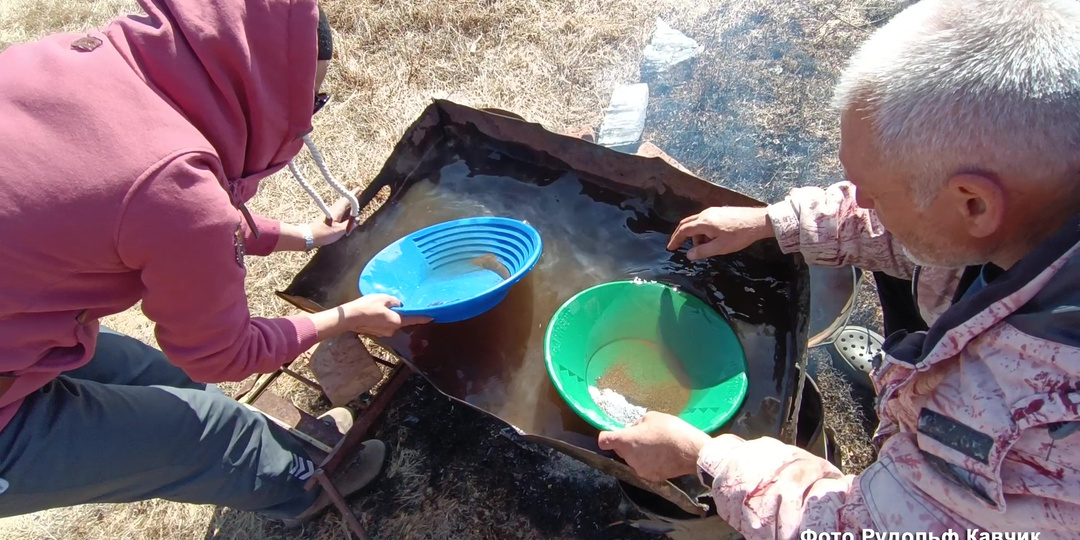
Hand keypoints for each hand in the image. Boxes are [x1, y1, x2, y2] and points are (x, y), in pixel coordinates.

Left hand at [308, 187, 362, 247]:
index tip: (359, 189)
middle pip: (344, 201)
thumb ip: (349, 225)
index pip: (347, 200)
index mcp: (337, 210)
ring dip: (347, 202)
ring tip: (353, 202)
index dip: (353, 194)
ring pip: (341, 205)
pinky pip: (338, 210)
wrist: (309, 236)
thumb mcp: (339, 230)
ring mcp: (329, 212)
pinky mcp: (327, 217)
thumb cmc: (324, 233)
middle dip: (351, 197)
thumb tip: (356, 220)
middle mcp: (333, 209)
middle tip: (358, 193)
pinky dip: (344, 209)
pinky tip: (345, 213)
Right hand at [341, 294, 430, 336]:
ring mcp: (384, 333)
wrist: (350, 318)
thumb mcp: (383, 298)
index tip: (432, 317)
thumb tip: (399, 304)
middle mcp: (393, 329)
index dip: (423, 318)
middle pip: (402, 321)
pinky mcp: (377, 333)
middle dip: (403, 314)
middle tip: (400, 305)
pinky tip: (377, 312)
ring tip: (384, 307)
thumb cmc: (367, 307)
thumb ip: (394, 301)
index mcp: (397, 321)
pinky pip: (385, 325)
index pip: (414, 319)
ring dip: (392, 316)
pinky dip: (384, 319)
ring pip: (393, 323)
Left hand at [598, 412, 712, 480]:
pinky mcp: (650, 477)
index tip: (612, 434)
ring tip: (656, 445)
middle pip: (619, 450)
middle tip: (643, 435)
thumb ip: (637, 424)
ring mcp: (639, 469)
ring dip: (638, 453)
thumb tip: (632, 430)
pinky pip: (644, 467)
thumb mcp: (652, 417)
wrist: (691, 452)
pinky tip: (662, 455)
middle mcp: (628, 457)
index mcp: (626, 440)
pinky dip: (649, 462)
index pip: (605, 440)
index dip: (606, 436)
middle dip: (627, 443)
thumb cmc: (671, 430)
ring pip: (632, 459)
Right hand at [667, 206, 772, 259]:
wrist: (758, 221)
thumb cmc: (739, 236)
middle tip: (678, 245)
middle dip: (681, 235)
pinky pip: (705, 220)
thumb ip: (703, 251)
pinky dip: (703, 230)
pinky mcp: (720, 211)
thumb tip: (689, 255)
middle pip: (687, 223)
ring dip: (696, 235)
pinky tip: (711, 239)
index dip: (675, 239)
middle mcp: (706, 214)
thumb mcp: (720, 247)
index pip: (684, 230)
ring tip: (704, 247)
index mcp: (704, 222)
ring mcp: (713, 211)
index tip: (671, 247)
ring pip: (697, 222)